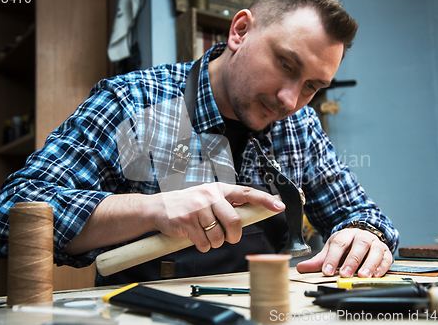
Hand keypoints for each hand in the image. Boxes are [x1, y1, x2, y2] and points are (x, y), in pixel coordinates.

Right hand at [151, 182, 284, 252]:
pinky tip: (195, 238)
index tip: (279, 206)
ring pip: (219, 236)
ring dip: (215, 242)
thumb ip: (226, 204)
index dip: (265, 200)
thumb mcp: (207, 198)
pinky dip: (203, 246)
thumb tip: (248, 214)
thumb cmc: (187, 205)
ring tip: (205, 235)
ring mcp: (197, 209)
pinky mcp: (187, 222)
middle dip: (233, 236)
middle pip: (235, 222)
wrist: (158, 208)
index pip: (246, 192)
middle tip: (228, 238)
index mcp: (218, 190)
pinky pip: (204, 243)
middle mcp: (209, 196)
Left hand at [296, 228, 391, 277]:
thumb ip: (318, 261)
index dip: (332, 258)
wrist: (363, 235)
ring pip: (374, 251)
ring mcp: (375, 243)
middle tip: (345, 274)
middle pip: (358, 246)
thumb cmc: (346, 244)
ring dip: (369, 264)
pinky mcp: (386, 251)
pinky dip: (382, 267)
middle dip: (352, 261)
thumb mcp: (331, 249)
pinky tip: (376, 275)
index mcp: (345, 235)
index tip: (327, 271)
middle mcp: (361, 237)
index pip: (338, 244)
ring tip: (363, 276)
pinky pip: (386, 258)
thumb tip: (301, 268)